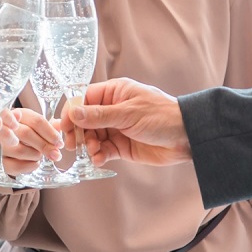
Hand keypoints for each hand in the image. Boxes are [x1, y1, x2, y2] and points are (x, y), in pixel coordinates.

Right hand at [0, 107, 62, 172]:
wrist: (6, 143)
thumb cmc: (25, 132)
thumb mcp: (36, 125)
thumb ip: (49, 125)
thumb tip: (59, 125)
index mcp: (19, 114)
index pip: (36, 120)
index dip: (50, 133)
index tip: (59, 143)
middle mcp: (5, 126)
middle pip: (26, 134)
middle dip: (45, 146)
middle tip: (56, 155)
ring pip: (21, 150)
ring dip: (36, 156)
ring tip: (39, 155)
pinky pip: (15, 165)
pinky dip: (29, 166)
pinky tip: (33, 162)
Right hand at [65, 78, 192, 165]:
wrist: (186, 137)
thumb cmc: (162, 116)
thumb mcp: (128, 114)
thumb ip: (99, 115)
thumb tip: (73, 113)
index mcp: (114, 93)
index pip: (84, 99)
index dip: (72, 113)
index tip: (65, 127)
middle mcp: (113, 109)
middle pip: (85, 120)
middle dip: (79, 133)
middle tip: (74, 144)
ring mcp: (117, 128)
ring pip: (92, 137)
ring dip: (89, 145)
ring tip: (94, 151)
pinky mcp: (122, 146)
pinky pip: (104, 150)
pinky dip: (99, 155)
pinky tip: (100, 159)